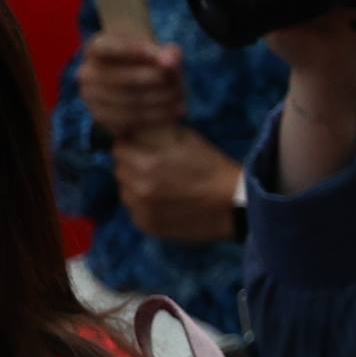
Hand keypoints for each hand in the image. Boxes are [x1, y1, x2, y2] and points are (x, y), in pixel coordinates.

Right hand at [77, 33, 185, 135]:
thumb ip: (168, 53)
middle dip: (159, 83)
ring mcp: (89, 95)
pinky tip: (174, 111)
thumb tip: (172, 59)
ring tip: (182, 99)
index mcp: (96, 47)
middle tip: (183, 86)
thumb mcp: (160, 54)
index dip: (135, 51)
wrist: (138, 86)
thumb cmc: (150, 64)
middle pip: (126, 78)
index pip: (109, 47)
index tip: (166, 60)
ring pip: (130, 100)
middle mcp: (86, 71)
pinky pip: (129, 118)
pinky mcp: (98, 115)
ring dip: (161, 101)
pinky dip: (155, 116)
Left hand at [113, 128, 241, 242]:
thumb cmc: (214, 167)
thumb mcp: (189, 139)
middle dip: (131, 166)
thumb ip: (159, 133)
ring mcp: (142, 211)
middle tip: (152, 166)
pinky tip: (164, 202)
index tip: (139, 146)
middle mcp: (138, 189)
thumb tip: (139, 129)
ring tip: (159, 186)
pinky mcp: (149, 227)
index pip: (118, 149)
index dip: (129, 145)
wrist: (235, 203)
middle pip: (120, 172)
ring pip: (125, 193)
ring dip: (135, 187)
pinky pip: (136, 211)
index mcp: (146, 164)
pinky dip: (145, 205)